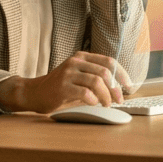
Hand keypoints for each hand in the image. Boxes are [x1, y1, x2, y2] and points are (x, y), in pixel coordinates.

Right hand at [0, 52, 124, 113]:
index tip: (128, 86)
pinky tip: (93, 104)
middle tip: (118, 99)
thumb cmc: (59, 88)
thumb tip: (117, 89)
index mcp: (81, 57)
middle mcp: (75, 61)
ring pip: (96, 82)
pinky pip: (84, 92)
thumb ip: (94, 79)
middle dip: (115, 88)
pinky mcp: (62, 86)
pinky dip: (93, 100)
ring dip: (106, 96)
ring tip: (106, 104)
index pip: (108, 61)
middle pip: (104, 72)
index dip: (121, 74)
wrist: (34, 93)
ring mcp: (68, 73)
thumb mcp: (77, 77)